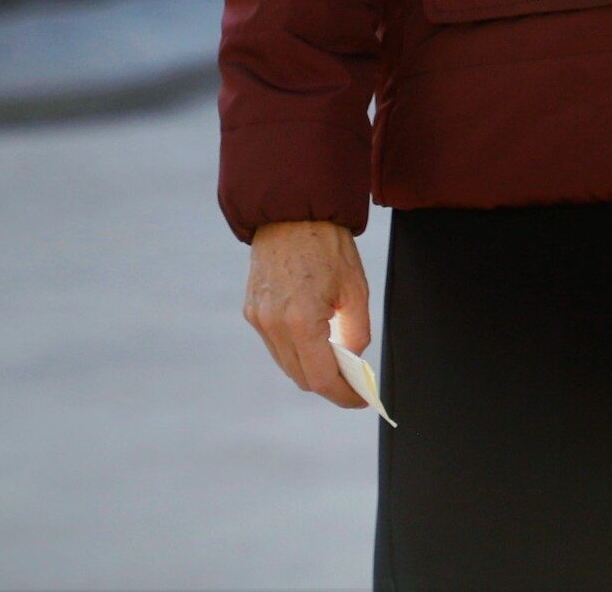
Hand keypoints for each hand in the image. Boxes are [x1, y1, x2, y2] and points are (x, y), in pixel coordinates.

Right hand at [243, 220, 369, 408]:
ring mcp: (258, 318)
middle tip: (353, 383)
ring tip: (337, 363)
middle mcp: (273, 325)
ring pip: (286, 363)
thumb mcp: (355, 289)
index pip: (321, 378)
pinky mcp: (251, 310)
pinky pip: (275, 344)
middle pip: (301, 376)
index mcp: (301, 321)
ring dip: (310, 368)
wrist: (293, 211)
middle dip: (329, 384)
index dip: (343, 394)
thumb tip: (351, 359)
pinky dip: (295, 350)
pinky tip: (314, 342)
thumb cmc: (328, 246)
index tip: (360, 400)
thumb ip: (355, 331)